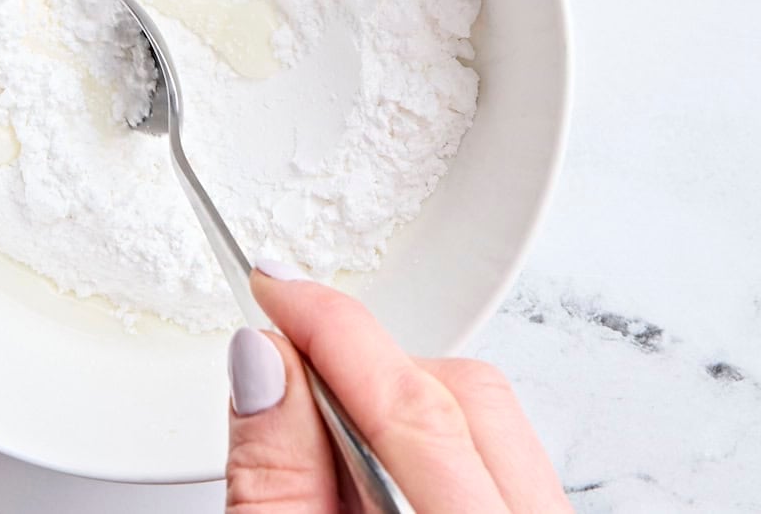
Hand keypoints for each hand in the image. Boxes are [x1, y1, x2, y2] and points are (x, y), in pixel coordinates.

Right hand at [223, 264, 570, 512]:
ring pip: (487, 417)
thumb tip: (264, 362)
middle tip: (280, 366)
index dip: (331, 328)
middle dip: (362, 364)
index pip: (410, 405)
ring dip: (393, 404)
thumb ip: (276, 475)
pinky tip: (366, 475)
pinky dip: (425, 442)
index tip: (272, 285)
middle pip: (465, 393)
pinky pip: (496, 457)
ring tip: (319, 446)